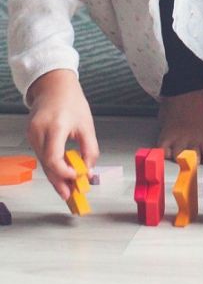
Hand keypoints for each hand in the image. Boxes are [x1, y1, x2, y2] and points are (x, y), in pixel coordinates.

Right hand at [26, 69, 99, 201]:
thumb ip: (89, 149)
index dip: (63, 173)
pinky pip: (42, 156)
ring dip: (56, 176)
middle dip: (59, 182)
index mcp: (55, 126)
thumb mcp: (86, 125)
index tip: (77, 179)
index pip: (53, 158)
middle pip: (47, 165)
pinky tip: (62, 174)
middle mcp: (39, 132)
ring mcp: (32, 135)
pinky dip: (52, 166)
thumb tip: (89, 170)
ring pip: (43, 162)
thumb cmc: (71, 102)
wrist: (53, 87)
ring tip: (69, 190)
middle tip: (71, 197)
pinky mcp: (31, 137)